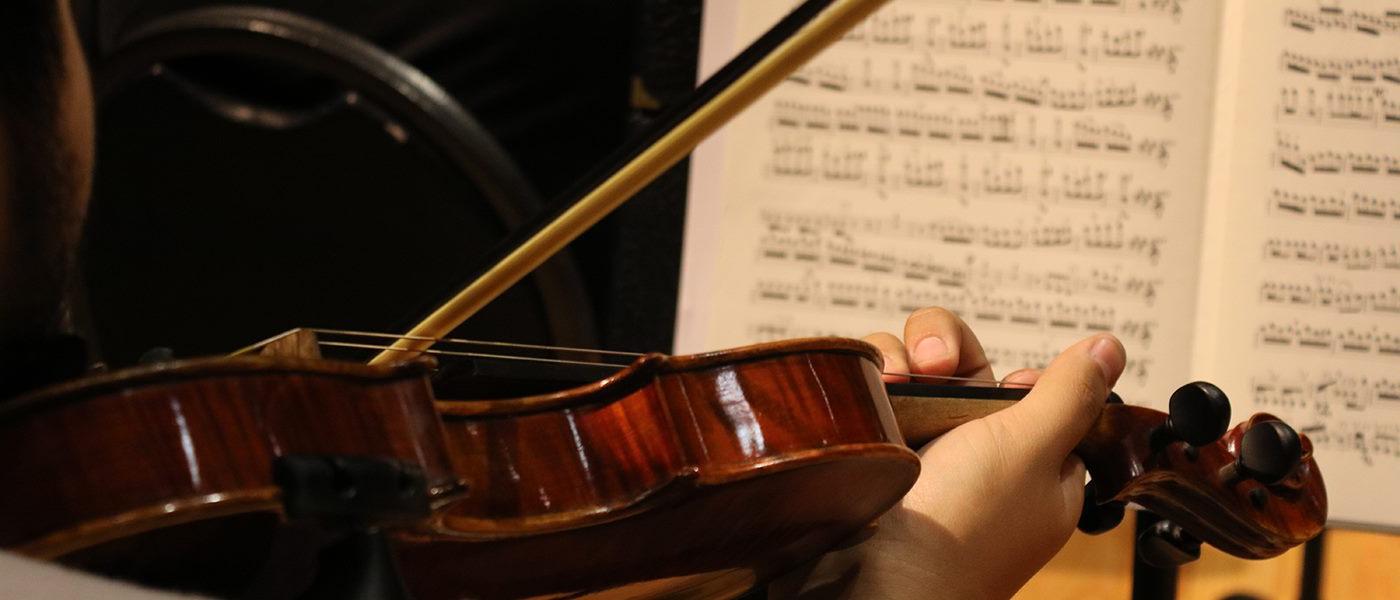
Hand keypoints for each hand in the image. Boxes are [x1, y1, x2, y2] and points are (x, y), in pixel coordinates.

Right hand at [771, 307, 1125, 598]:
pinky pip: (870, 391)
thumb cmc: (962, 529)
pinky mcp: (874, 448)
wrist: (878, 579)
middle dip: (943, 347)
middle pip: (962, 366)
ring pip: (910, 370)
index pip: (1033, 392)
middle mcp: (973, 454)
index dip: (1020, 378)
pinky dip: (868, 382)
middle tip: (936, 366)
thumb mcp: (1032, 451)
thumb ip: (1070, 394)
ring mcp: (918, 450)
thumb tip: (1108, 348)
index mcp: (1032, 466)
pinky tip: (872, 394)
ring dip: (899, 359)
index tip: (1010, 386)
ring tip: (893, 382)